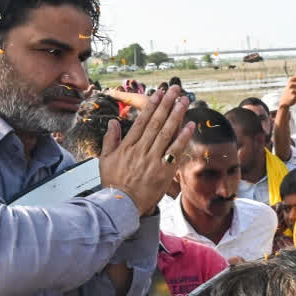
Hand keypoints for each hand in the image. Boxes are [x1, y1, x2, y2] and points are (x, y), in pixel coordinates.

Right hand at [101, 87, 194, 214]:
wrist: (121, 205)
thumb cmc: (114, 183)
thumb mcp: (105, 160)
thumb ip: (110, 139)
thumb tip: (113, 122)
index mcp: (127, 146)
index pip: (142, 121)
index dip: (152, 105)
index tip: (159, 93)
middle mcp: (141, 150)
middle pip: (157, 122)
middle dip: (167, 104)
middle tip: (175, 90)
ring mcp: (153, 160)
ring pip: (167, 133)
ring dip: (177, 115)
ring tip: (184, 102)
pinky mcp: (163, 171)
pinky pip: (175, 151)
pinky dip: (183, 138)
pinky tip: (190, 126)